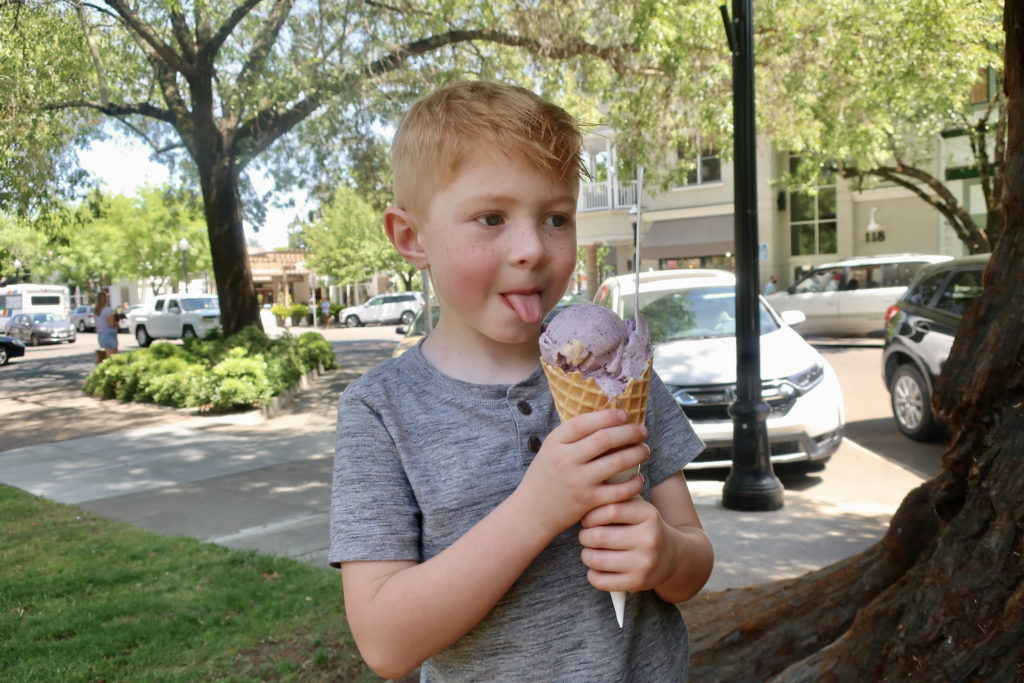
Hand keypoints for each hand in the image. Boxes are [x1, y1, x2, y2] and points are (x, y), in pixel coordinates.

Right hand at [514, 409, 648, 537]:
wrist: (532, 512)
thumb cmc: (546, 477)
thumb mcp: (551, 450)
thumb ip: (573, 436)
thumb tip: (609, 418)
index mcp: (555, 443)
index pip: (584, 422)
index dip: (608, 416)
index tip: (625, 415)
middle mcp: (565, 460)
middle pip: (604, 439)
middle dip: (629, 432)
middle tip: (643, 431)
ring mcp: (578, 481)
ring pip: (616, 462)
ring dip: (636, 453)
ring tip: (645, 450)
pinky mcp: (589, 502)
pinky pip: (619, 490)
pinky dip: (634, 482)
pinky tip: (638, 477)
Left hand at [577, 496, 668, 593]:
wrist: (672, 556)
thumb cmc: (644, 527)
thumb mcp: (638, 507)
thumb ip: (616, 498)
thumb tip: (586, 499)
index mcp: (648, 515)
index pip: (610, 510)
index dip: (591, 515)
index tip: (587, 520)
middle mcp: (648, 539)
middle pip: (599, 536)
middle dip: (584, 536)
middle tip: (586, 536)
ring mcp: (644, 563)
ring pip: (596, 559)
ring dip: (586, 555)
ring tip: (590, 551)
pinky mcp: (637, 582)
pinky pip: (600, 581)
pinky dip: (592, 574)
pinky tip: (597, 568)